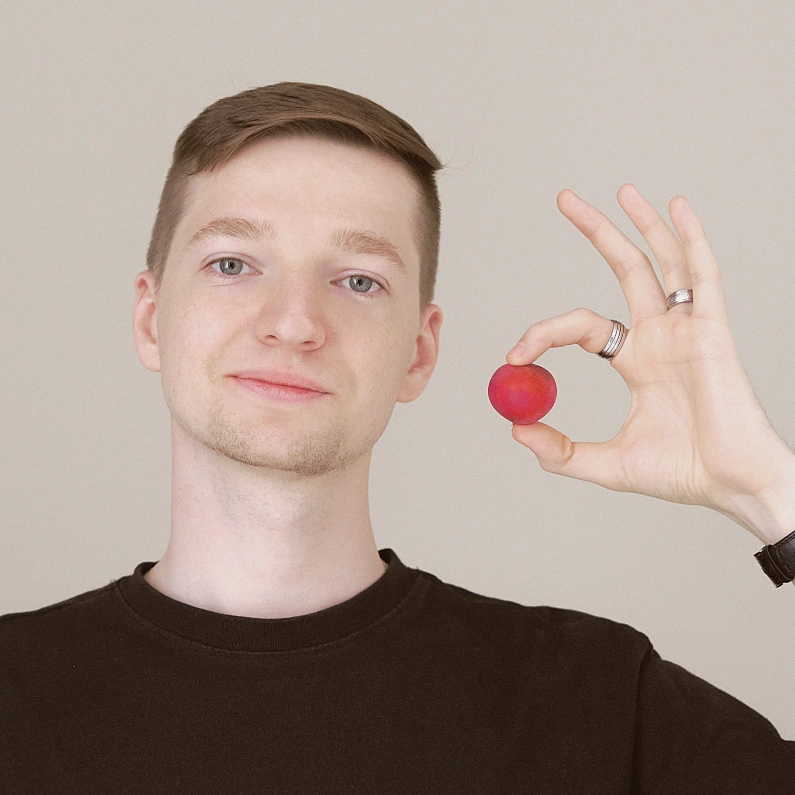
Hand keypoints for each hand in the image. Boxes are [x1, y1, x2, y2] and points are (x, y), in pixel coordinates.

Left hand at [507, 184, 794, 542]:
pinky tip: (675, 206)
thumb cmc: (682, 473)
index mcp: (635, 361)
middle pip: (625, 269)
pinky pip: (702, 275)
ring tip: (619, 190)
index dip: (544, 334)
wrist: (731, 486)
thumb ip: (560, 451)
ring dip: (641, 224)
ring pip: (662, 262)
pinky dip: (690, 239)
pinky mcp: (712, 330)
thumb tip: (515, 429)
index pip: (580, 327)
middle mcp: (660, 336)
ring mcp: (686, 329)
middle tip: (564, 198)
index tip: (514, 355)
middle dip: (596, 232)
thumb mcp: (607, 463)